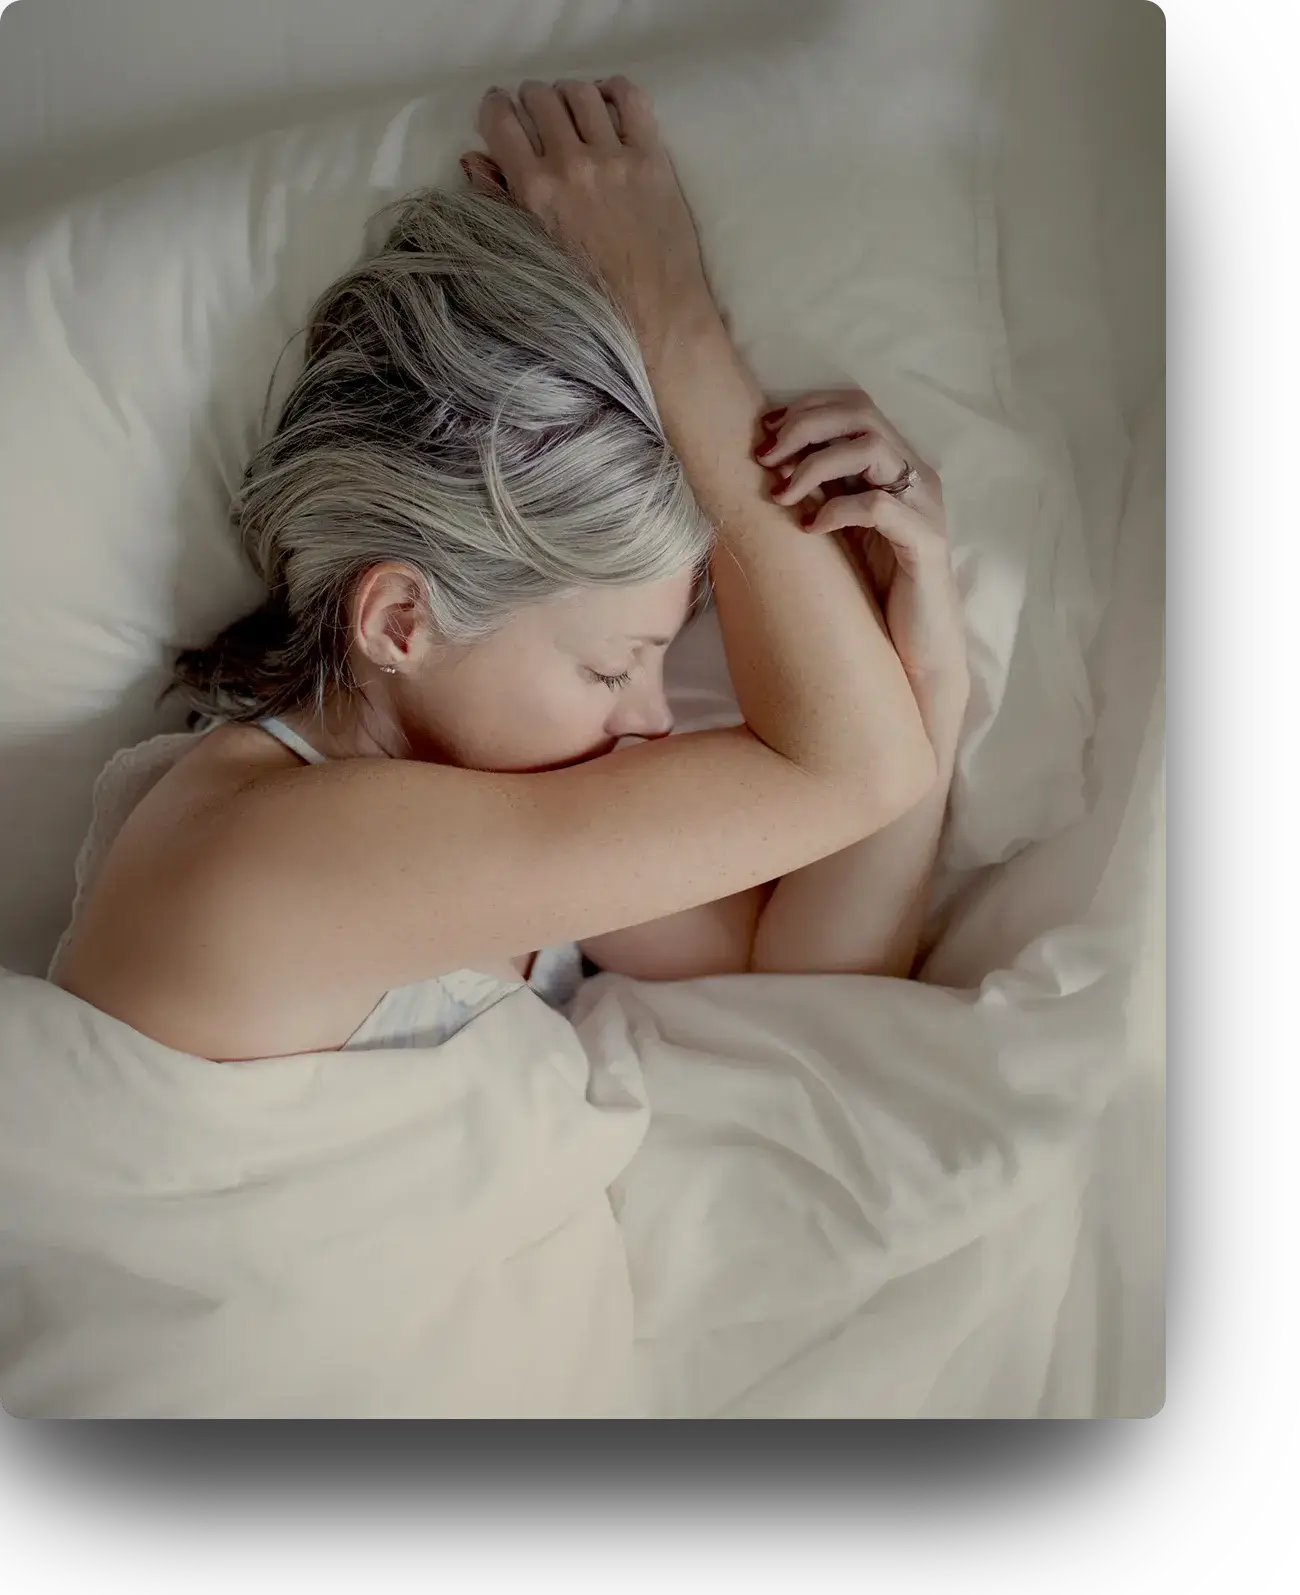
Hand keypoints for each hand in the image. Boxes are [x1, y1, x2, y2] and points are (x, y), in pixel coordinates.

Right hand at [462, 79, 716, 352]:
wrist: (652, 315)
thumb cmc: (588, 298)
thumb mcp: (530, 254)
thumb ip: (499, 203)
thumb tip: (472, 160)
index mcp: (534, 190)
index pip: (501, 120)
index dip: (496, 108)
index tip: (501, 110)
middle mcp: (570, 164)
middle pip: (541, 98)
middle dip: (533, 100)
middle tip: (539, 114)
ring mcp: (613, 158)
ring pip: (581, 92)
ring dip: (570, 95)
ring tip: (573, 111)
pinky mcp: (651, 158)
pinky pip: (631, 98)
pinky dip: (615, 91)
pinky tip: (609, 103)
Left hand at [757, 389, 969, 736]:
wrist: (919, 648)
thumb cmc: (877, 591)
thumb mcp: (843, 531)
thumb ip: (823, 493)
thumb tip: (769, 466)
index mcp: (897, 467)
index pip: (855, 406)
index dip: (806, 409)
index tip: (764, 432)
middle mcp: (916, 476)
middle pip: (861, 413)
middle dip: (803, 427)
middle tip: (765, 458)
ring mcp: (924, 505)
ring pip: (870, 448)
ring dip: (814, 465)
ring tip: (781, 495)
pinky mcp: (924, 542)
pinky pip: (877, 506)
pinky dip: (835, 510)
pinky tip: (808, 529)